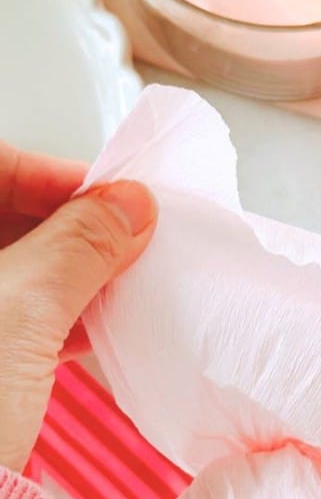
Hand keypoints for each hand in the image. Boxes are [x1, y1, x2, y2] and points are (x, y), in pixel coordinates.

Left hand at [0, 142, 156, 471]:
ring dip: (68, 271)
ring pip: (12, 269)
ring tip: (121, 281)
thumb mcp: (22, 313)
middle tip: (126, 238)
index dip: (52, 174)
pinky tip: (96, 324)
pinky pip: (12, 317)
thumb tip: (129, 205)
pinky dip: (54, 315)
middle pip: (3, 218)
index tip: (114, 195)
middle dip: (68, 226)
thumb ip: (78, 245)